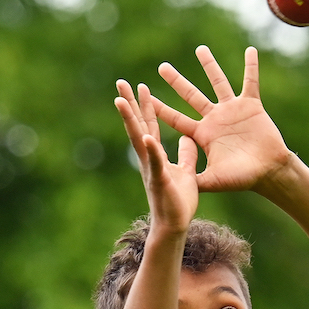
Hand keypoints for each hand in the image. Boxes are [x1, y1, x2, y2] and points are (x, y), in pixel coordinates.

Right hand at [113, 79, 198, 230]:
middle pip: (138, 126)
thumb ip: (186, 155)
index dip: (146, 106)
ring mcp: (152, 169)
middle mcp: (150, 159)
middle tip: (120, 82)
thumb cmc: (179, 202)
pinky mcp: (160, 181)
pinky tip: (147, 137)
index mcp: (157, 155)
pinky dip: (152, 150)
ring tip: (121, 101)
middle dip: (130, 104)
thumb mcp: (186, 172)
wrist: (176, 226)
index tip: (141, 85)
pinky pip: (156, 163)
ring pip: (139, 140)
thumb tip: (188, 138)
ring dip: (131, 120)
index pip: (151, 125)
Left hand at [147, 47, 294, 194]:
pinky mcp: (252, 106)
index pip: (177, 119)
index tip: (146, 98)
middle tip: (162, 67)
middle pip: (191, 95)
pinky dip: (251, 66)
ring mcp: (232, 110)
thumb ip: (195, 179)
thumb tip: (175, 186)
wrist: (269, 172)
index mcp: (203, 134)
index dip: (161, 109)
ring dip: (209, 65)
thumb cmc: (242, 178)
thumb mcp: (214, 180)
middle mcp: (215, 118)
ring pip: (218, 82)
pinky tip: (250, 50)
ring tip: (200, 49)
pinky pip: (251, 82)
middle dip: (176, 81)